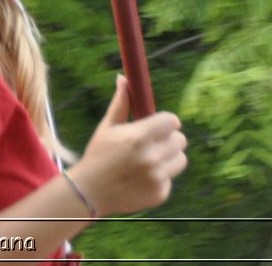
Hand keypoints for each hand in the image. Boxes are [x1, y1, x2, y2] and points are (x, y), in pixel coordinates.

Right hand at [67, 76, 188, 217]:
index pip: (171, 121)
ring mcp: (157, 177)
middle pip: (180, 139)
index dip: (167, 121)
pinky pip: (171, 178)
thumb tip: (123, 78)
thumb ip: (120, 103)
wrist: (90, 192)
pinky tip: (143, 178)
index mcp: (138, 137)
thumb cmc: (98, 154)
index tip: (161, 124)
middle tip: (154, 142)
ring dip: (169, 157)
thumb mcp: (107, 127)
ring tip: (150, 160)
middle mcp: (150, 157)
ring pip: (180, 159)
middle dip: (169, 138)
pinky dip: (161, 177)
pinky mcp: (160, 193)